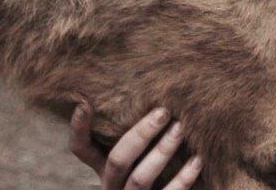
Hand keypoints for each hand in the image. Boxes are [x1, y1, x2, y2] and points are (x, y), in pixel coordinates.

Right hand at [70, 104, 202, 189]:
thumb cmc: (151, 168)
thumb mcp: (136, 156)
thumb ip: (136, 134)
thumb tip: (155, 94)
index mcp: (104, 169)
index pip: (82, 149)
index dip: (79, 129)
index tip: (84, 103)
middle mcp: (113, 185)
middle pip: (117, 160)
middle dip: (140, 135)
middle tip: (163, 112)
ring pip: (140, 178)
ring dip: (161, 152)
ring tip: (180, 129)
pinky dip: (183, 179)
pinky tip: (197, 160)